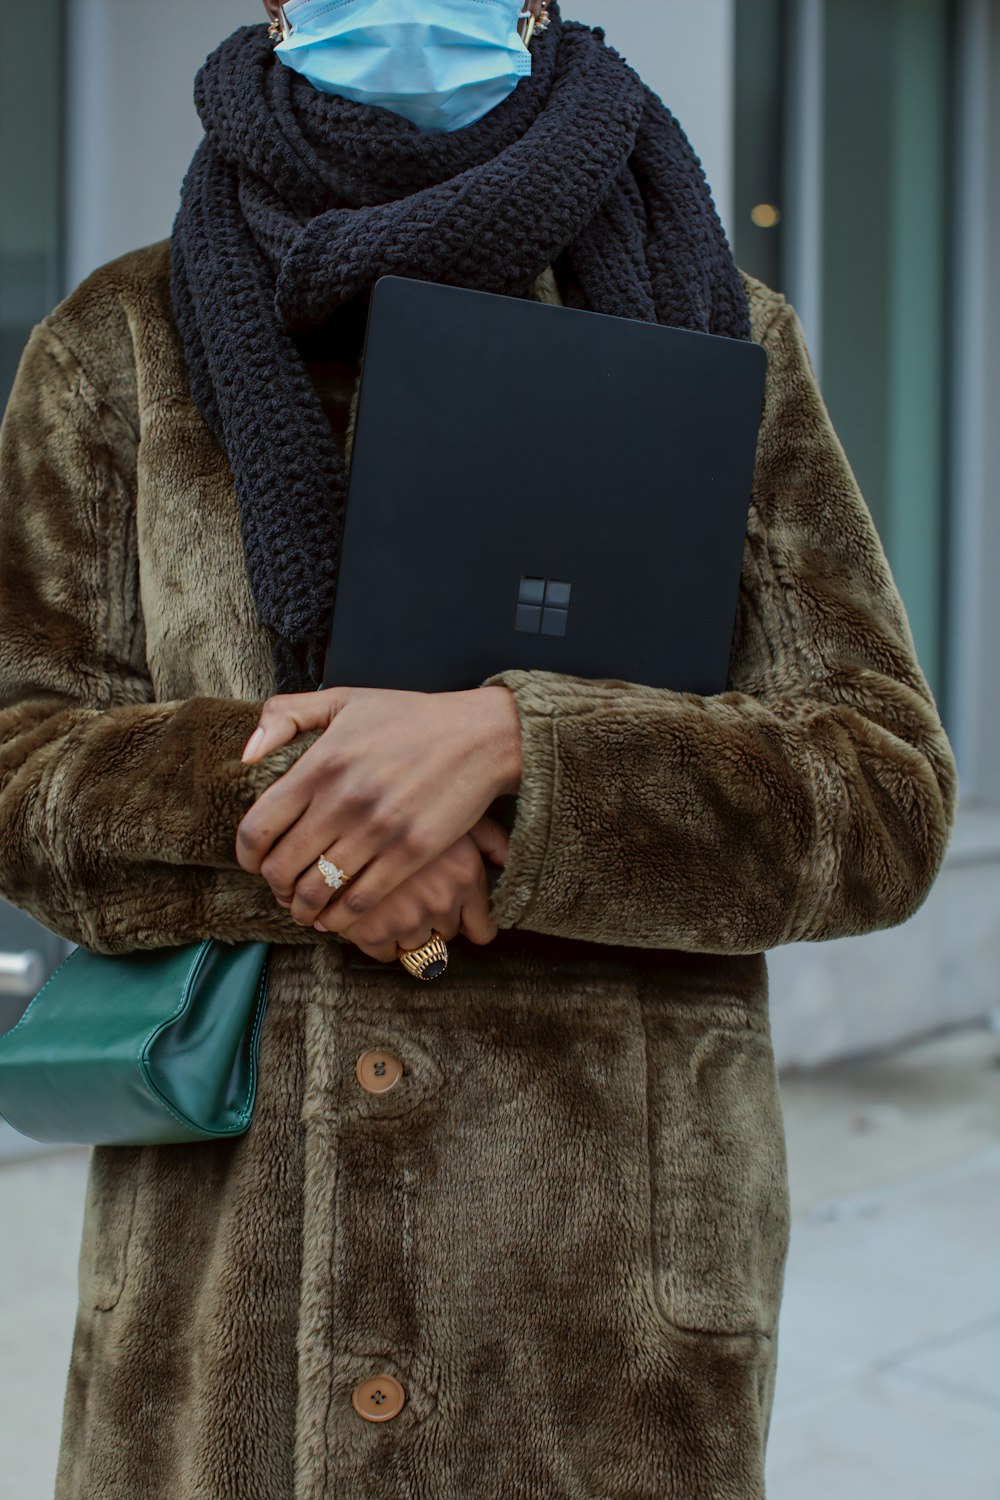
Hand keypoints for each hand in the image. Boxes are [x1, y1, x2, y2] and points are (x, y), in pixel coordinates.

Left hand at [236, 684, 521, 926]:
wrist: (478, 736)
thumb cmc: (409, 717)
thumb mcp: (342, 699)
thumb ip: (285, 716)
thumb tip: (245, 756)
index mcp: (320, 764)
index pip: (258, 828)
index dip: (246, 856)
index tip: (253, 863)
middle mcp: (343, 800)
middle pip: (282, 868)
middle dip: (273, 887)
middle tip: (280, 889)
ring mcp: (378, 830)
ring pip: (317, 891)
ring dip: (302, 908)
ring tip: (304, 908)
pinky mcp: (411, 853)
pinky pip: (360, 900)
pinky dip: (340, 917)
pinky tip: (335, 917)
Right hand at [306, 822, 507, 961]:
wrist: (338, 809)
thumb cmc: (406, 804)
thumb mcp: (454, 811)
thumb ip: (490, 838)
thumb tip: (508, 858)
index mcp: (466, 875)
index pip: (482, 931)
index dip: (470, 925)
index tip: (459, 919)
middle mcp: (442, 900)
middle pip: (447, 936)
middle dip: (435, 921)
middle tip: (416, 897)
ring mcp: (406, 918)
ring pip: (417, 947)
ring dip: (407, 931)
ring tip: (392, 904)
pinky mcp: (371, 931)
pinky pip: (384, 953)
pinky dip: (379, 941)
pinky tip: (373, 917)